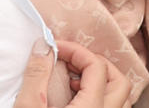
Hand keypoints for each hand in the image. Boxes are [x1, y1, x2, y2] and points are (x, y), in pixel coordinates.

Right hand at [13, 40, 128, 107]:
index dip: (76, 51)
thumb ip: (37, 75)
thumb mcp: (29, 106)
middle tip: (71, 60)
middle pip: (119, 81)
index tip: (55, 48)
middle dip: (97, 63)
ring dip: (101, 82)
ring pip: (119, 98)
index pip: (97, 66)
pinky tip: (73, 98)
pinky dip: (98, 96)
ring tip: (74, 78)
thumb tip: (43, 45)